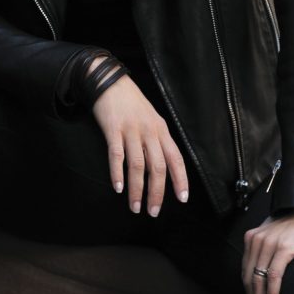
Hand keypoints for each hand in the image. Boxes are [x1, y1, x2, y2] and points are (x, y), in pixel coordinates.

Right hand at [90, 64, 188, 216]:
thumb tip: (163, 168)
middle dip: (157, 192)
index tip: (182, 199)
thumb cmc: (131, 103)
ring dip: (137, 189)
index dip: (180, 179)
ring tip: (135, 207)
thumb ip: (157, 141)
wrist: (110, 82)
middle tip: (153, 212)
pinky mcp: (113, 129)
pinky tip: (118, 187)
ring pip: (137, 164)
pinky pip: (116, 154)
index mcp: (161, 130)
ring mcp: (131, 130)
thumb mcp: (151, 119)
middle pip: (158, 166)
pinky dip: (117, 173)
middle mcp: (149, 131)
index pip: (176, 158)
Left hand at [242, 211, 293, 293]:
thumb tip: (264, 274)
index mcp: (252, 237)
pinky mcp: (284, 247)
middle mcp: (257, 239)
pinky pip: (274, 276)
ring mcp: (270, 243)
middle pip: (249, 279)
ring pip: (259, 280)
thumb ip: (267, 249)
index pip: (246, 272)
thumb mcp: (277, 234)